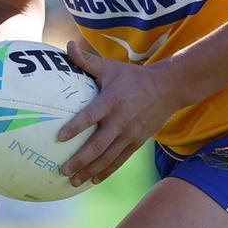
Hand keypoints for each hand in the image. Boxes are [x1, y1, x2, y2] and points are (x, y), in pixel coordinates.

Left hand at [58, 41, 181, 185]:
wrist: (167, 88)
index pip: (91, 116)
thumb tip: (67, 46)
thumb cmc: (134, 77)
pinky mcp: (136, 142)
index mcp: (111, 101)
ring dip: (90, 170)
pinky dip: (106, 171)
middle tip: (62, 170)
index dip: (75, 127)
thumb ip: (87, 60)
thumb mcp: (111, 67)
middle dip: (79, 160)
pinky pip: (119, 160)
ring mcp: (129, 134)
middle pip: (98, 145)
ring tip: (74, 181)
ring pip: (107, 157)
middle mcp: (120, 120)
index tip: (59, 137)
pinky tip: (93, 179)